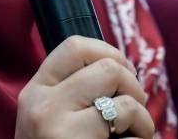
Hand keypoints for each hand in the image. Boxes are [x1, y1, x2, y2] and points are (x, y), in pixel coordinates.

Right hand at [14, 36, 154, 138]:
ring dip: (141, 109)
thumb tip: (118, 68)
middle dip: (131, 82)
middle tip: (133, 108)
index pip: (73, 46)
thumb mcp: (51, 121)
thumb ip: (71, 95)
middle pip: (104, 64)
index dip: (107, 51)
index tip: (122, 72)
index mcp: (34, 93)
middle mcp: (41, 103)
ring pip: (118, 87)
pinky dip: (144, 133)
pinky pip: (129, 120)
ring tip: (138, 131)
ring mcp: (56, 123)